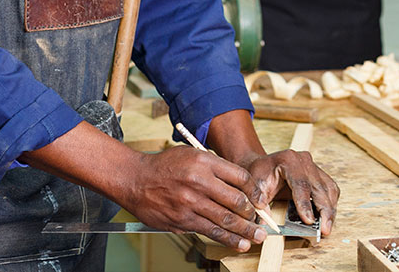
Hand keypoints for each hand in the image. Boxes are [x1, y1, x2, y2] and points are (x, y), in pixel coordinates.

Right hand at [122, 145, 267, 250]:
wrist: (135, 180)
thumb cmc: (166, 166)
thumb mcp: (193, 155)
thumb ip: (216, 168)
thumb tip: (241, 186)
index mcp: (204, 162)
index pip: (240, 177)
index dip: (255, 191)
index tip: (260, 201)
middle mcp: (198, 182)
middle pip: (236, 201)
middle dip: (253, 214)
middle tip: (262, 221)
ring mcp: (190, 203)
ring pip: (225, 220)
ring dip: (245, 230)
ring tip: (258, 237)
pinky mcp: (182, 220)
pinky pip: (209, 231)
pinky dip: (227, 239)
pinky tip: (239, 243)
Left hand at [241, 149, 340, 235]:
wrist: (264, 166)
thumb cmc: (259, 175)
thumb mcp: (254, 185)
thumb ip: (258, 201)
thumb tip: (264, 221)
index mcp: (288, 160)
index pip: (301, 184)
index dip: (305, 203)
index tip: (308, 221)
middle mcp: (304, 160)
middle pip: (320, 187)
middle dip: (324, 210)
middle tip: (324, 230)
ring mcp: (314, 166)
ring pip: (329, 189)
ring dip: (330, 210)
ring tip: (327, 228)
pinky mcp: (320, 175)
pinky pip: (330, 190)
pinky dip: (331, 205)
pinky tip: (327, 218)